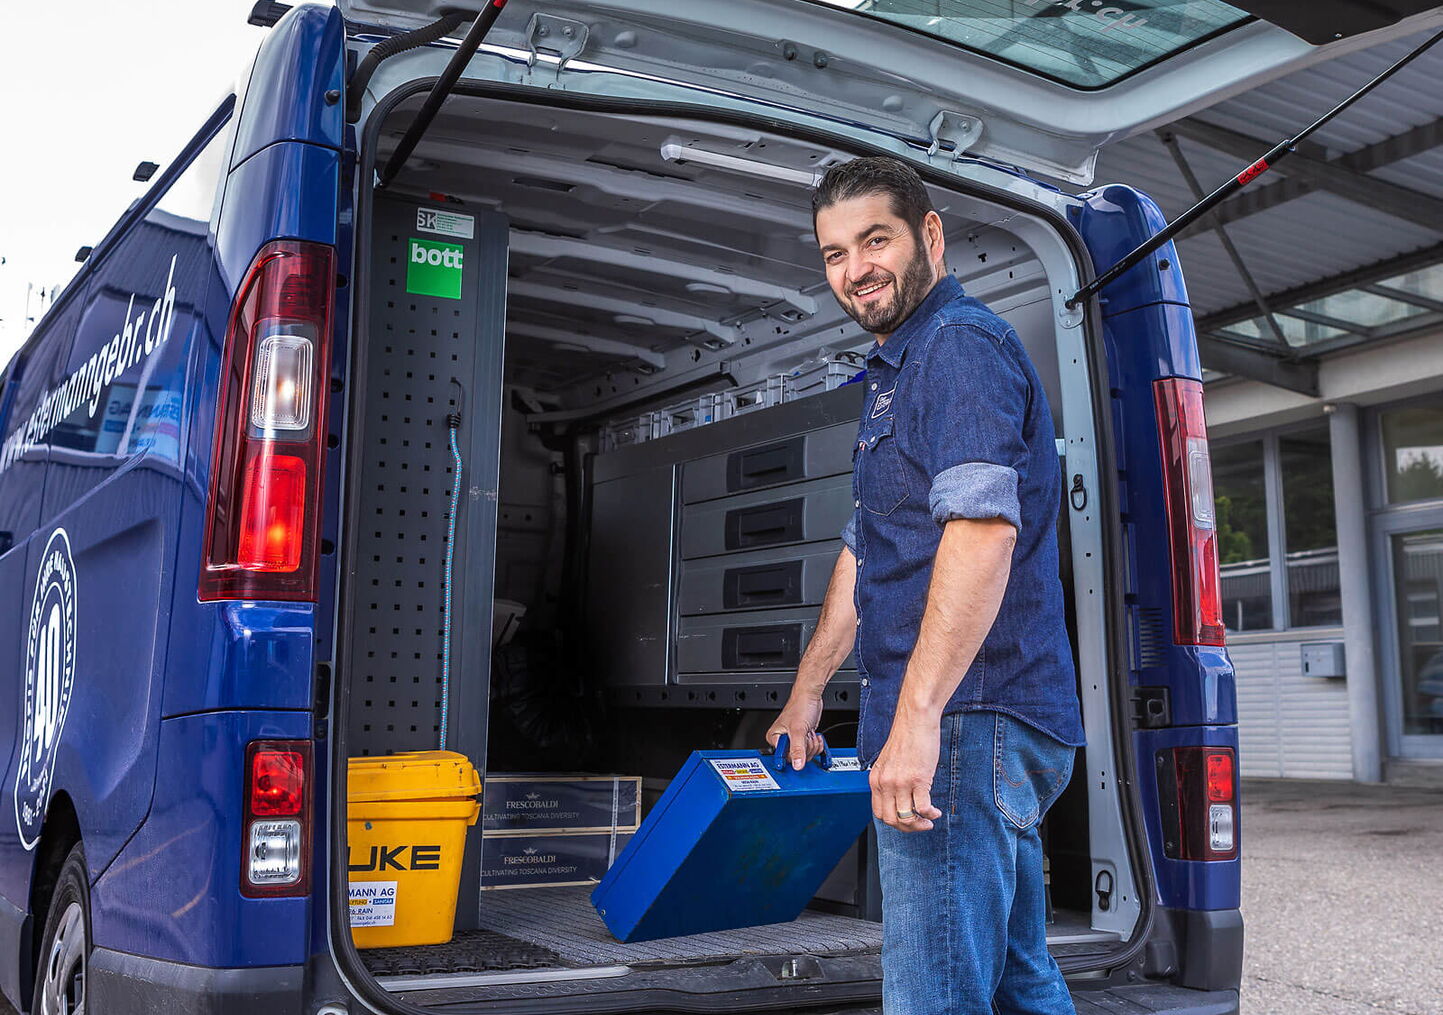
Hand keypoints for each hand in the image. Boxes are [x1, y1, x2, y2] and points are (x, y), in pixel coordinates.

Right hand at [766, 692, 824, 770]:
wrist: (810, 697)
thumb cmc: (800, 706)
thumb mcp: (798, 730)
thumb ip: (797, 749)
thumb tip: (797, 765)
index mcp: (774, 738)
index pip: (783, 758)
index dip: (794, 755)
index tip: (800, 750)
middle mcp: (783, 741)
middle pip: (797, 757)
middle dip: (806, 747)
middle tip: (805, 736)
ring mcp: (794, 740)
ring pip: (806, 754)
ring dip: (812, 744)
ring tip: (808, 733)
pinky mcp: (803, 739)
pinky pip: (811, 750)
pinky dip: (816, 744)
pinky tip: (813, 734)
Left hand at [869, 715, 943, 831]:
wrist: (915, 720)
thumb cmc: (906, 737)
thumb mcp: (889, 762)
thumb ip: (890, 780)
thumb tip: (898, 798)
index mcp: (876, 779)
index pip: (878, 813)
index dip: (893, 822)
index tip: (905, 821)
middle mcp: (885, 783)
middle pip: (891, 820)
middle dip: (907, 828)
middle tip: (919, 825)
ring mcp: (901, 783)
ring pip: (906, 818)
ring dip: (920, 825)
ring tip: (929, 820)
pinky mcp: (918, 780)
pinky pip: (922, 808)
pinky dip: (930, 814)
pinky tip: (935, 812)